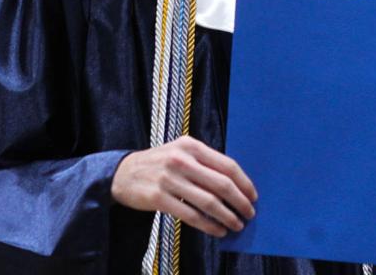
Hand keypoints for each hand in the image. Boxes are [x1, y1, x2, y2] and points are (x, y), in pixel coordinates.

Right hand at [110, 135, 257, 237]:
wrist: (122, 173)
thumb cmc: (159, 163)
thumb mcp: (180, 151)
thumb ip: (205, 162)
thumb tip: (236, 184)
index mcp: (190, 145)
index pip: (227, 165)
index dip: (244, 183)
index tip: (253, 196)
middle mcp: (181, 160)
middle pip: (221, 184)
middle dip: (240, 201)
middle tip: (249, 213)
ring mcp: (169, 179)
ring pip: (209, 202)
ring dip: (227, 216)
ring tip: (236, 224)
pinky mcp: (159, 198)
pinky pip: (192, 216)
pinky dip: (209, 225)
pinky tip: (218, 230)